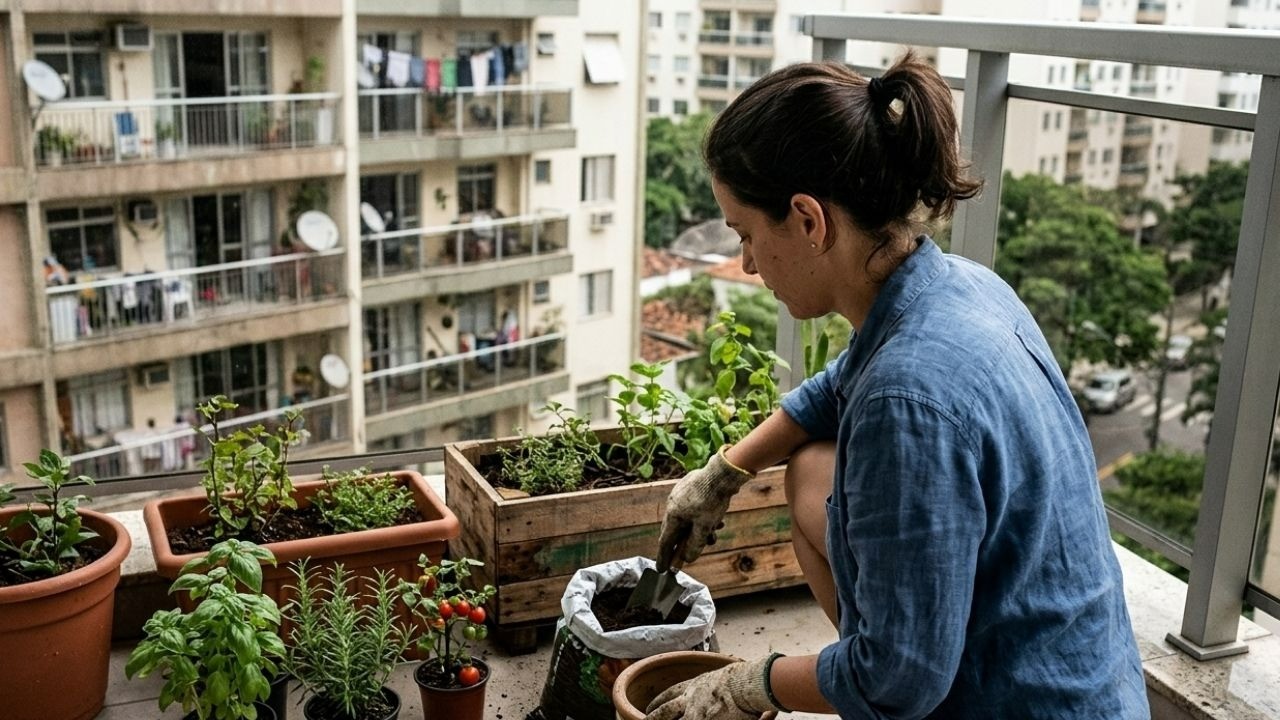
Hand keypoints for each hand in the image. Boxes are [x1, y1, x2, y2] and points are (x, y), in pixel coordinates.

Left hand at [644, 656, 778, 719]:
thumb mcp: (721, 677)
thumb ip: (712, 684)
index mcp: (693, 686)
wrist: (746, 684)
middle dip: (653, 717)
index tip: (650, 707)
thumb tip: (719, 686)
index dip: (658, 702)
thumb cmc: (741, 679)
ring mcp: (695, 714)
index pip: (669, 694)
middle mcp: (690, 699)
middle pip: (664, 711)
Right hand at [656, 449, 753, 568]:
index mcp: (673, 515)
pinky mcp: (690, 488)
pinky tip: (717, 520)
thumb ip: (695, 545)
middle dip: (685, 543)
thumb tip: (687, 558)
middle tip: (689, 553)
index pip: (665, 541)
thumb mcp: (705, 527)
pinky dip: (702, 519)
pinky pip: (692, 509)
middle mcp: (673, 504)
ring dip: (698, 530)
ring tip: (713, 533)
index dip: (664, 557)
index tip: (661, 569)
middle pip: (676, 531)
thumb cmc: (712, 500)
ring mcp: (680, 494)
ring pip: (687, 520)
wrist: (722, 473)